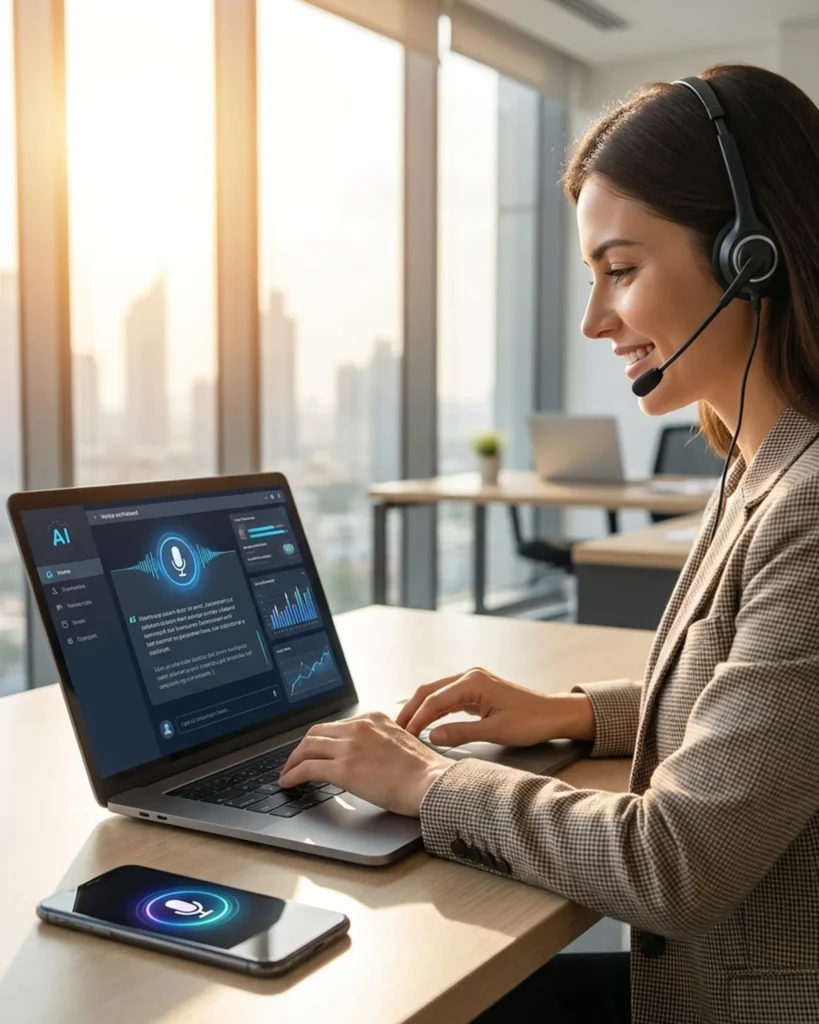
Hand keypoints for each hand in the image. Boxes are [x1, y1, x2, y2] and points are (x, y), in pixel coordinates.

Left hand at [278, 712, 451, 816]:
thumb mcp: (400, 743)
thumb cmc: (423, 771)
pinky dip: (293, 774)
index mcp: (373, 719)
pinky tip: (288, 783)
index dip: (321, 739)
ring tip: (287, 773)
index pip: (336, 725)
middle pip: (317, 732)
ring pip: (308, 747)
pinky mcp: (343, 769)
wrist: (431, 782)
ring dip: (293, 761)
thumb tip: (365, 757)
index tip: (314, 749)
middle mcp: (359, 727)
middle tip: (294, 761)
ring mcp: (350, 746)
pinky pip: (307, 768)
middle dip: (302, 747)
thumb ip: (379, 742)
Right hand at [396, 666, 593, 747]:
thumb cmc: (530, 722)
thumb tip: (431, 737)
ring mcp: (472, 682)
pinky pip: (447, 699)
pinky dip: (433, 711)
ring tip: (405, 729)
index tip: (403, 735)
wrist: (553, 714)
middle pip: (429, 690)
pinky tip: (425, 724)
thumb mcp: (495, 731)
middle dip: (411, 710)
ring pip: (436, 693)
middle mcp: (469, 676)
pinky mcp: (475, 691)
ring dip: (420, 710)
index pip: (435, 699)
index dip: (417, 718)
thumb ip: (461, 733)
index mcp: (473, 682)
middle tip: (395, 730)